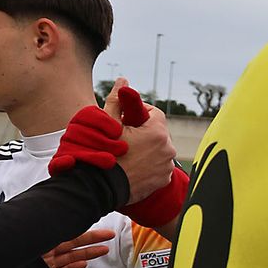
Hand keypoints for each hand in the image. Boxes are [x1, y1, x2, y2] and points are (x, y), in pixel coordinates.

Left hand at [42, 228, 114, 267]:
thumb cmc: (8, 252)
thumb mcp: (37, 235)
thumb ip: (54, 232)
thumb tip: (69, 226)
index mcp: (45, 237)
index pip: (69, 231)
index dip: (84, 228)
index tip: (96, 226)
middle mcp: (47, 248)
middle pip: (74, 242)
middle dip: (94, 239)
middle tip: (108, 235)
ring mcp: (47, 261)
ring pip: (71, 256)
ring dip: (89, 253)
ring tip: (103, 250)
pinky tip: (83, 265)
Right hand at [105, 80, 176, 203]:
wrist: (99, 187)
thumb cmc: (102, 152)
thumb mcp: (108, 124)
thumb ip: (118, 101)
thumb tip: (124, 80)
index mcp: (157, 132)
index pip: (155, 113)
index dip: (140, 113)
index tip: (128, 119)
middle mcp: (168, 148)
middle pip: (158, 133)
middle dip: (144, 133)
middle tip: (125, 138)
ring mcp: (167, 166)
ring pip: (159, 150)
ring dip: (148, 149)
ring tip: (129, 153)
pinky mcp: (164, 179)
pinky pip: (160, 167)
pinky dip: (151, 165)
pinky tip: (135, 166)